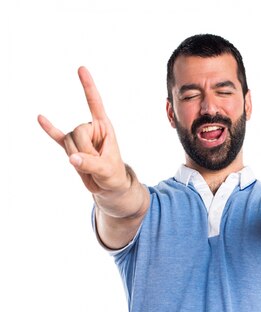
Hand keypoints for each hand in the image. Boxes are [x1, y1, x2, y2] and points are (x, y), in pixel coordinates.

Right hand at [38, 67, 129, 194]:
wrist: (108, 186)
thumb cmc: (113, 175)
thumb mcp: (107, 170)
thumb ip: (91, 164)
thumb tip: (72, 158)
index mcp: (104, 127)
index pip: (95, 104)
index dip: (88, 87)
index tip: (81, 68)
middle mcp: (90, 128)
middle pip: (77, 132)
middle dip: (84, 152)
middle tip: (96, 164)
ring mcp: (79, 137)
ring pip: (68, 142)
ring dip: (76, 158)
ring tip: (89, 166)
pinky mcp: (71, 147)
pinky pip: (57, 137)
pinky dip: (49, 129)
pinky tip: (40, 118)